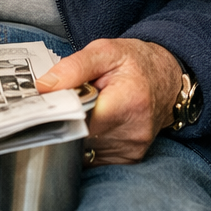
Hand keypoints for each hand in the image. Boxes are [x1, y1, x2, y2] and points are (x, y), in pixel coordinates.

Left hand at [35, 38, 183, 164]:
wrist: (166, 78)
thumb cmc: (135, 63)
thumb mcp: (105, 51)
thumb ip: (74, 67)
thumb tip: (43, 88)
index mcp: (129, 101)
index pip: (81, 120)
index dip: (60, 113)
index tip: (48, 105)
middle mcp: (134, 131)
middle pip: (80, 138)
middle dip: (67, 122)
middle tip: (67, 103)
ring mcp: (133, 149)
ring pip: (84, 151)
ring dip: (77, 133)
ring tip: (85, 111)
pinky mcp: (130, 159)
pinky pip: (95, 158)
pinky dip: (88, 143)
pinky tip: (94, 124)